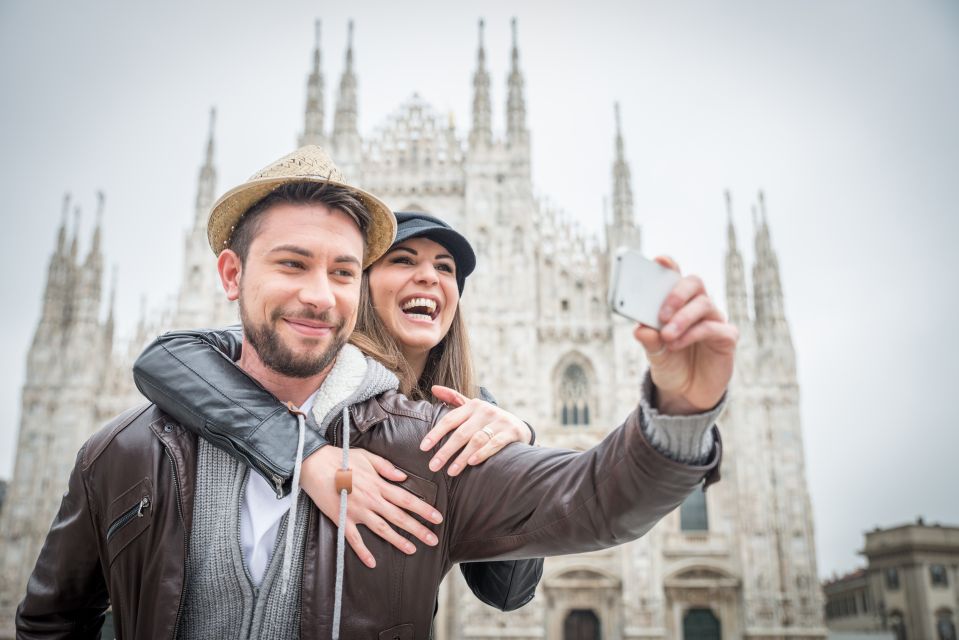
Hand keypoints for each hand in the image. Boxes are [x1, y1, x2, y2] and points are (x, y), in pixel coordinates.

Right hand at [299, 446, 443, 567]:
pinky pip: (353, 539)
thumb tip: (404, 477)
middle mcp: (371, 500)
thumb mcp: (367, 457)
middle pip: (399, 517)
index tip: (437, 518)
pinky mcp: (341, 519)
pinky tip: (372, 562)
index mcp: (378, 484)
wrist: (314, 464)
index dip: (424, 509)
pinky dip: (363, 551)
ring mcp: (356, 511)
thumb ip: (387, 468)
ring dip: (398, 540)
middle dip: (418, 529)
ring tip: (413, 549)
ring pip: (382, 529)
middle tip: (433, 540)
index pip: (406, 499)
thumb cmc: (341, 458)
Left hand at [421, 385, 532, 475]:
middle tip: (433, 466)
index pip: (450, 420)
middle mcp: (485, 411)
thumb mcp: (473, 407)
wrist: (519, 426)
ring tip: (451, 471)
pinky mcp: (511, 432)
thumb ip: (454, 398)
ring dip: (462, 457)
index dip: (435, 433)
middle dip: (445, 451)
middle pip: (461, 433)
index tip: (423, 448)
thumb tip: (434, 388)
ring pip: (476, 440)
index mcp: (472, 405)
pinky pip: (494, 444)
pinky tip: (472, 463)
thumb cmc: (489, 420)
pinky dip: (483, 453)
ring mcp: (499, 421)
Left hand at [633, 256, 738, 414]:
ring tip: (667, 335)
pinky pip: (713, 328)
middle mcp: (697, 307)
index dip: (669, 265)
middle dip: (677, 293)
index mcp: (677, 304)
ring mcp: (714, 320)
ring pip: (704, 304)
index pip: (675, 276)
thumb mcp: (654, 353)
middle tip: (661, 313)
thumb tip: (640, 329)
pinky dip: (692, 334)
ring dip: (682, 318)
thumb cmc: (670, 364)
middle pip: (694, 283)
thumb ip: (649, 340)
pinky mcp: (726, 338)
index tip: (659, 261)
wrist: (685, 393)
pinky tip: (676, 345)